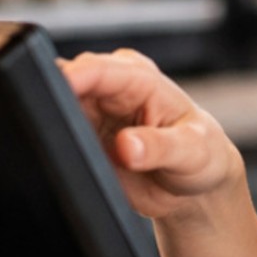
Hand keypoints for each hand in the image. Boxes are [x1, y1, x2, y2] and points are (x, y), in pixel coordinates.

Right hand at [59, 49, 243, 220]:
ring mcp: (92, 114)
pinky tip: (71, 160)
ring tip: (76, 152)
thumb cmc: (202, 155)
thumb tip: (127, 146)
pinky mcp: (80, 139)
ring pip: (53, 108)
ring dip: (54, 126)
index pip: (99, 69)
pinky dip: (55, 145)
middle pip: (66, 82)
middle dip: (55, 100)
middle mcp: (111, 90)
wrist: (195, 186)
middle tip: (60, 131)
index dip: (74, 77)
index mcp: (140, 78)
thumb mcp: (192, 151)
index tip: (58, 91)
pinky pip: (56, 137)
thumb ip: (160, 147)